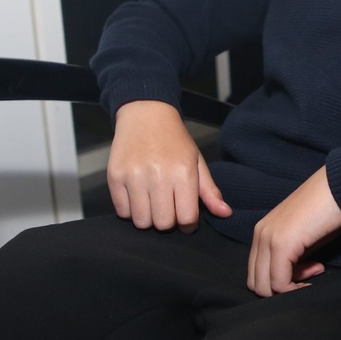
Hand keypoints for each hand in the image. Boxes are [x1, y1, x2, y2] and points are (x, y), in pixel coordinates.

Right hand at [107, 100, 230, 231]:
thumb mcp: (196, 161)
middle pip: (163, 223)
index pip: (186, 218)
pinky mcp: (115, 177)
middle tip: (168, 208)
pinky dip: (130, 210)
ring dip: (148, 218)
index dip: (188, 224)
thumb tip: (225, 213)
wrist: (145, 115)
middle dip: (168, 221)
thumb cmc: (174, 141)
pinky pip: (122, 212)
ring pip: (141, 221)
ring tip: (153, 203)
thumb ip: (209, 191)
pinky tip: (138, 196)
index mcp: (182, 172)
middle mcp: (157, 175)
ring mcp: (133, 176)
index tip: (186, 218)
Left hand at [248, 167, 340, 296]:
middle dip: (283, 288)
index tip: (309, 268)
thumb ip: (293, 256)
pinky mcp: (281, 244)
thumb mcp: (304, 236)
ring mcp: (268, 238)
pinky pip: (280, 282)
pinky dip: (296, 288)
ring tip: (316, 269)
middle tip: (311, 273)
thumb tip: (292, 276)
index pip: (257, 273)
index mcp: (262, 231)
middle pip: (257, 283)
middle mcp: (260, 234)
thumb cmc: (329, 208)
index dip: (282, 280)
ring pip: (265, 287)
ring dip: (290, 289)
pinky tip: (317, 270)